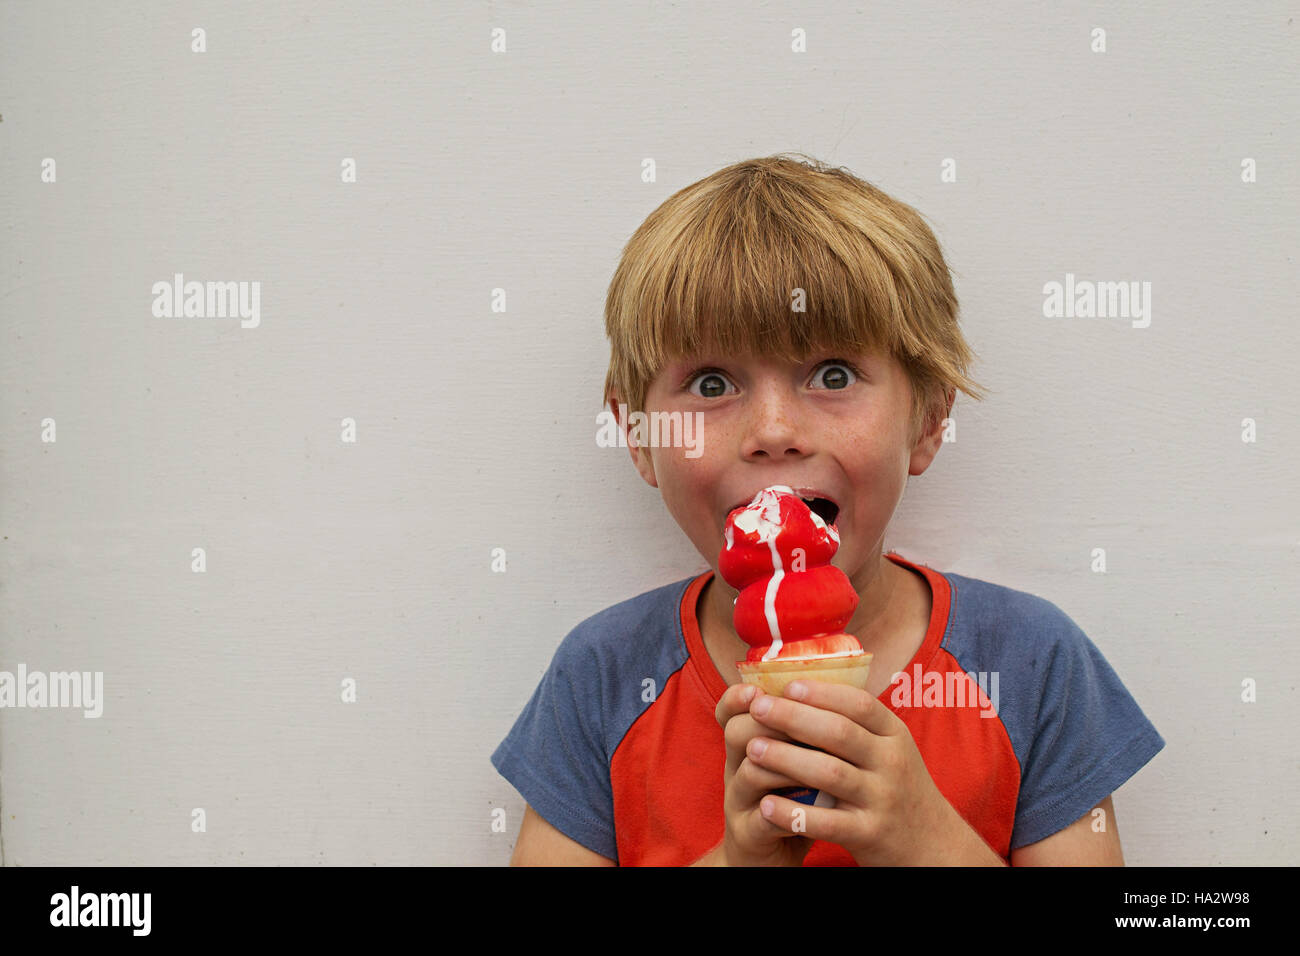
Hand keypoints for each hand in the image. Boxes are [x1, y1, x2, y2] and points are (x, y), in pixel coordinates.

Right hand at [713, 682, 812, 865]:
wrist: (772, 857)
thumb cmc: (793, 802)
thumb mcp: (796, 764)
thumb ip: (810, 734)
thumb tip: (848, 690)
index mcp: (748, 746)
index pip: (730, 711)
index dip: (739, 697)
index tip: (761, 688)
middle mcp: (736, 769)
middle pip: (739, 732)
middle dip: (776, 722)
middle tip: (808, 719)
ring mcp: (740, 803)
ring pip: (752, 771)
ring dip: (787, 763)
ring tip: (819, 762)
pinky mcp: (749, 836)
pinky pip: (764, 819)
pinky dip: (789, 811)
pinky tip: (811, 806)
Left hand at [744, 679, 962, 865]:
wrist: (933, 845)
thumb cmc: (898, 788)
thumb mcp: (892, 749)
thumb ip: (858, 724)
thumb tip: (804, 686)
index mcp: (895, 735)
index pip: (860, 704)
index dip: (822, 693)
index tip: (788, 685)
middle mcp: (891, 763)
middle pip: (840, 733)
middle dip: (794, 718)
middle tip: (758, 708)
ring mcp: (882, 800)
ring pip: (830, 774)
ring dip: (787, 760)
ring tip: (752, 749)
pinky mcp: (870, 835)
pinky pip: (827, 823)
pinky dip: (794, 814)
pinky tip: (766, 805)